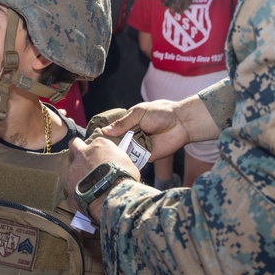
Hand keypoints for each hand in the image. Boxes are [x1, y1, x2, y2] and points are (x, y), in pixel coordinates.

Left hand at [67, 137, 140, 216]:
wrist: (112, 196)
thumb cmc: (124, 178)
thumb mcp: (126, 163)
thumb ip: (117, 159)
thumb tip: (117, 164)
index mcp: (99, 144)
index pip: (96, 142)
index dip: (98, 151)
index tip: (102, 158)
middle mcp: (83, 153)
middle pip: (74, 144)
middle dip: (78, 150)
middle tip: (84, 160)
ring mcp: (73, 168)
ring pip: (72, 167)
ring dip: (79, 173)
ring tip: (89, 185)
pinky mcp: (69, 184)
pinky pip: (71, 185)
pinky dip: (77, 189)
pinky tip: (85, 196)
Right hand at [102, 96, 216, 159]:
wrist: (181, 123)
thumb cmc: (161, 113)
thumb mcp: (138, 113)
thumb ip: (122, 123)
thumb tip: (105, 130)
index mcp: (129, 124)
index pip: (113, 131)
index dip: (104, 135)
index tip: (93, 140)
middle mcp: (132, 136)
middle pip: (116, 144)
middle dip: (108, 147)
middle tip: (96, 151)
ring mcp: (139, 147)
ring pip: (123, 153)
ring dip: (116, 155)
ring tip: (105, 156)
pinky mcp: (146, 157)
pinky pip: (134, 161)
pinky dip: (127, 161)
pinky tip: (118, 161)